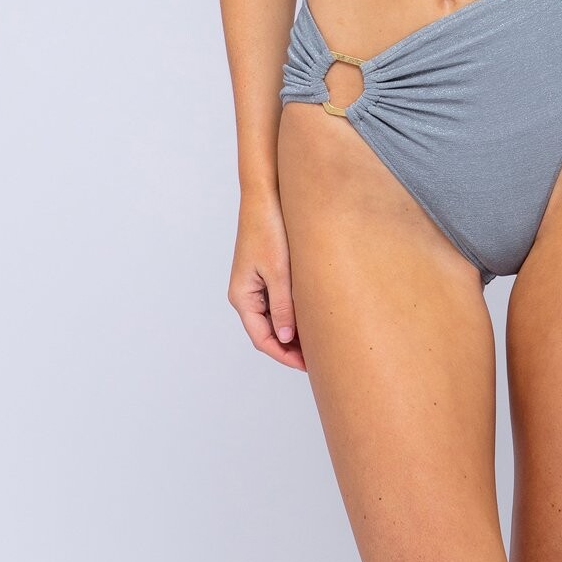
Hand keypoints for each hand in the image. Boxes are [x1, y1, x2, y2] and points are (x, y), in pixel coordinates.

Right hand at [228, 190, 306, 370]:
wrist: (265, 195)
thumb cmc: (268, 229)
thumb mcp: (279, 272)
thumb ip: (283, 307)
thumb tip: (287, 338)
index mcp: (242, 296)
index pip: (262, 339)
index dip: (284, 355)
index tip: (308, 366)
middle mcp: (245, 294)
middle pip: (267, 332)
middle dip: (290, 348)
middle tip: (318, 359)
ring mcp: (255, 284)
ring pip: (274, 318)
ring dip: (293, 331)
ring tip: (319, 340)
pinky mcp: (265, 273)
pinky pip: (278, 302)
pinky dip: (293, 313)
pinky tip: (312, 316)